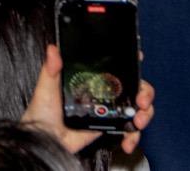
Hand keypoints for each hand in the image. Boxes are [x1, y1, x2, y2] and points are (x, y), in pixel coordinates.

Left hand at [19, 45, 149, 155]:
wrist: (46, 139)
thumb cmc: (43, 113)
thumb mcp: (47, 87)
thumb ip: (51, 68)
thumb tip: (52, 49)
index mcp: (92, 79)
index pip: (117, 66)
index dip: (131, 61)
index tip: (138, 59)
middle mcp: (104, 92)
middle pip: (134, 86)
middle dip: (145, 92)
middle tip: (141, 100)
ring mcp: (109, 110)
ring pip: (138, 108)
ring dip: (145, 114)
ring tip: (138, 121)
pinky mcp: (110, 127)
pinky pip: (130, 131)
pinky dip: (134, 136)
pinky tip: (128, 141)